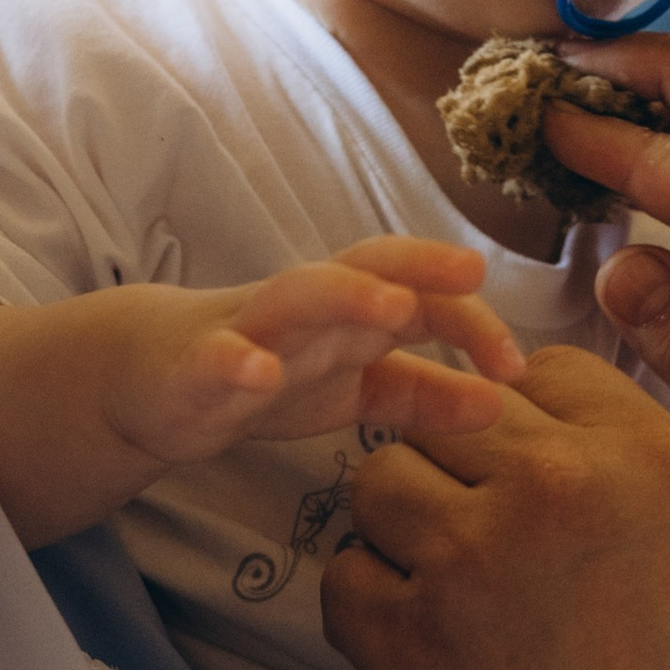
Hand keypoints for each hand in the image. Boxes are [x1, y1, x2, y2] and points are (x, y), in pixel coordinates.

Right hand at [98, 240, 521, 466]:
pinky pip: (215, 358)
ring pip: (298, 294)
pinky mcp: (193, 365)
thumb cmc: (267, 371)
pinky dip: (236, 362)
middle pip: (367, 267)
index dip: (472, 320)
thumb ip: (425, 392)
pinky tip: (257, 374)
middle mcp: (307, 306)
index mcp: (350, 311)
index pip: (421, 295)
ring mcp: (248, 329)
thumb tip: (505, 403)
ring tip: (392, 308)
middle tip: (472, 274)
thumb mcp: (355, 386)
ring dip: (346, 294)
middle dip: (422, 266)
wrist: (150, 378)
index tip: (519, 364)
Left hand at [322, 347, 669, 669]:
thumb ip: (637, 487)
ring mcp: (470, 553)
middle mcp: (557, 481)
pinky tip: (422, 660)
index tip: (526, 480)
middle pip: (449, 414)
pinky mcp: (402, 636)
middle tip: (477, 547)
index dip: (524, 425)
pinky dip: (368, 613)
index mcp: (652, 455)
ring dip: (401, 533)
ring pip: (379, 480)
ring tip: (445, 603)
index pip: (542, 372)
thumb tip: (563, 449)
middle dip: (456, 472)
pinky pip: (342, 577)